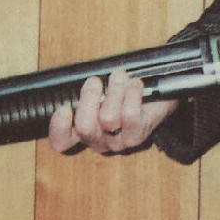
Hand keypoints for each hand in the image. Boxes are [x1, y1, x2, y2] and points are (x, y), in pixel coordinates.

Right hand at [47, 69, 178, 153]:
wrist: (160, 95)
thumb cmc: (126, 90)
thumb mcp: (102, 86)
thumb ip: (87, 88)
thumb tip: (85, 81)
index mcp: (82, 130)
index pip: (61, 140)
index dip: (59, 126)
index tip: (66, 106)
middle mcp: (98, 140)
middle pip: (84, 127)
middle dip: (89, 97)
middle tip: (96, 81)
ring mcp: (118, 141)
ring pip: (107, 118)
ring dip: (114, 90)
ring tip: (120, 78)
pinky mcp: (137, 136)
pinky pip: (129, 115)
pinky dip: (131, 94)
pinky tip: (135, 85)